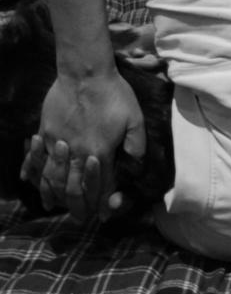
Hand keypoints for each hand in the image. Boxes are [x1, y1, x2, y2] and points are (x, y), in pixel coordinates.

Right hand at [24, 73, 144, 221]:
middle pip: (75, 187)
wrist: (85, 73)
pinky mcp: (46, 132)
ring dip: (54, 195)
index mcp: (101, 152)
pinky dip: (34, 173)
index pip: (101, 184)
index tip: (103, 215)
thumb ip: (136, 145)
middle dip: (78, 206)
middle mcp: (78, 153)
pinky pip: (38, 158)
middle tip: (80, 219)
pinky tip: (31, 181)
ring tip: (54, 207)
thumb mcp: (136, 119)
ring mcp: (58, 144)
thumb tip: (135, 165)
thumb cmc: (115, 94)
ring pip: (53, 177)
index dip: (102, 201)